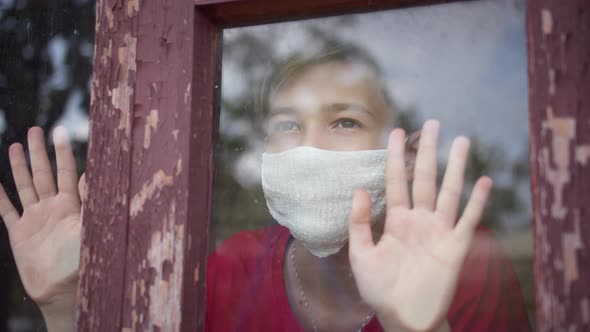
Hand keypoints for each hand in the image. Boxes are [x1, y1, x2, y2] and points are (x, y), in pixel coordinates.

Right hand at [0, 127, 82, 308]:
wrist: (63, 288)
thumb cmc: (83, 260)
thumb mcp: (90, 227)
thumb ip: (91, 201)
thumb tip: (92, 174)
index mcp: (71, 205)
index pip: (66, 171)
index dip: (62, 151)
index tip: (59, 131)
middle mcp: (52, 207)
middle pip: (43, 173)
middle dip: (39, 152)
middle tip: (35, 130)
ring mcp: (34, 219)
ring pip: (25, 186)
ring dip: (20, 167)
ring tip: (16, 146)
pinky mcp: (19, 233)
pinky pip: (6, 210)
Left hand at [348, 120, 491, 331]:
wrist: (404, 317)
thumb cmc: (380, 288)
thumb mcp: (360, 255)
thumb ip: (359, 223)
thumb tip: (359, 189)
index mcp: (396, 221)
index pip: (396, 181)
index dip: (395, 157)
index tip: (396, 132)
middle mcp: (419, 220)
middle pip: (425, 179)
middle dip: (428, 151)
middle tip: (432, 124)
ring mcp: (439, 232)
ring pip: (449, 192)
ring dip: (455, 168)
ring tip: (461, 141)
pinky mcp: (455, 247)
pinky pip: (468, 220)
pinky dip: (477, 201)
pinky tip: (484, 181)